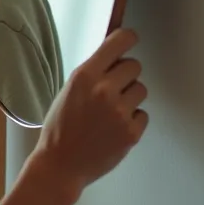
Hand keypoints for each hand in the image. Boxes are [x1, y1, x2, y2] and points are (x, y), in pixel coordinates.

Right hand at [31, 28, 147, 195]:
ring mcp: (120, 112)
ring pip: (141, 90)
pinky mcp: (131, 132)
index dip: (128, 39)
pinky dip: (132, 120)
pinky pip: (143, 114)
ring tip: (111, 113)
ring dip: (130, 98)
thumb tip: (115, 54)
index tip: (130, 40)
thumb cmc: (60, 127)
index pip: (120, 41)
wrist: (60, 165)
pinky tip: (114, 129)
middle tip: (112, 90)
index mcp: (85, 75)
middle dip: (125, 76)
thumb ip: (92, 72)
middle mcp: (104, 90)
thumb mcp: (69, 90)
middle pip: (135, 65)